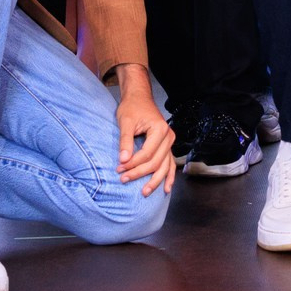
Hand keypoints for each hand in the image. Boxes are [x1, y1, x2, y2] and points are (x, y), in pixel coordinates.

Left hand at [113, 69, 177, 195]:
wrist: (139, 98)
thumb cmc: (132, 107)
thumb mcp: (126, 122)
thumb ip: (125, 141)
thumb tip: (123, 160)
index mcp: (160, 130)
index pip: (147, 153)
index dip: (133, 163)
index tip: (119, 169)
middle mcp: (169, 137)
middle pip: (156, 162)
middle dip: (139, 173)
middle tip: (124, 179)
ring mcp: (170, 142)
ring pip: (165, 166)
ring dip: (155, 180)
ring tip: (145, 192)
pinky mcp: (167, 146)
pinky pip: (170, 164)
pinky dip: (169, 176)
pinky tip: (166, 188)